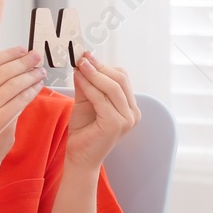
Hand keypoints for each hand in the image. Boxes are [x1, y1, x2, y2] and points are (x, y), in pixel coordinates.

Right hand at [0, 46, 45, 161]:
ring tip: (40, 71)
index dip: (7, 54)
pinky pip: (21, 99)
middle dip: (22, 62)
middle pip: (2, 71)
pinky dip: (32, 90)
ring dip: (30, 75)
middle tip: (36, 56)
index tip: (22, 49)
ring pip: (13, 84)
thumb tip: (14, 60)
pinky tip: (38, 85)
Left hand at [64, 51, 139, 170]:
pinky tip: (78, 78)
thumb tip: (83, 61)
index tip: (87, 56)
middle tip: (83, 57)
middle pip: (120, 80)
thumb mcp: (86, 101)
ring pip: (113, 87)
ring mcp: (127, 119)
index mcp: (130, 107)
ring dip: (94, 74)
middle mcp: (133, 113)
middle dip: (100, 67)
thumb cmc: (84, 131)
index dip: (105, 65)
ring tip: (80, 65)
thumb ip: (87, 84)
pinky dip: (89, 87)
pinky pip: (102, 99)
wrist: (79, 157)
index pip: (122, 78)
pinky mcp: (116, 124)